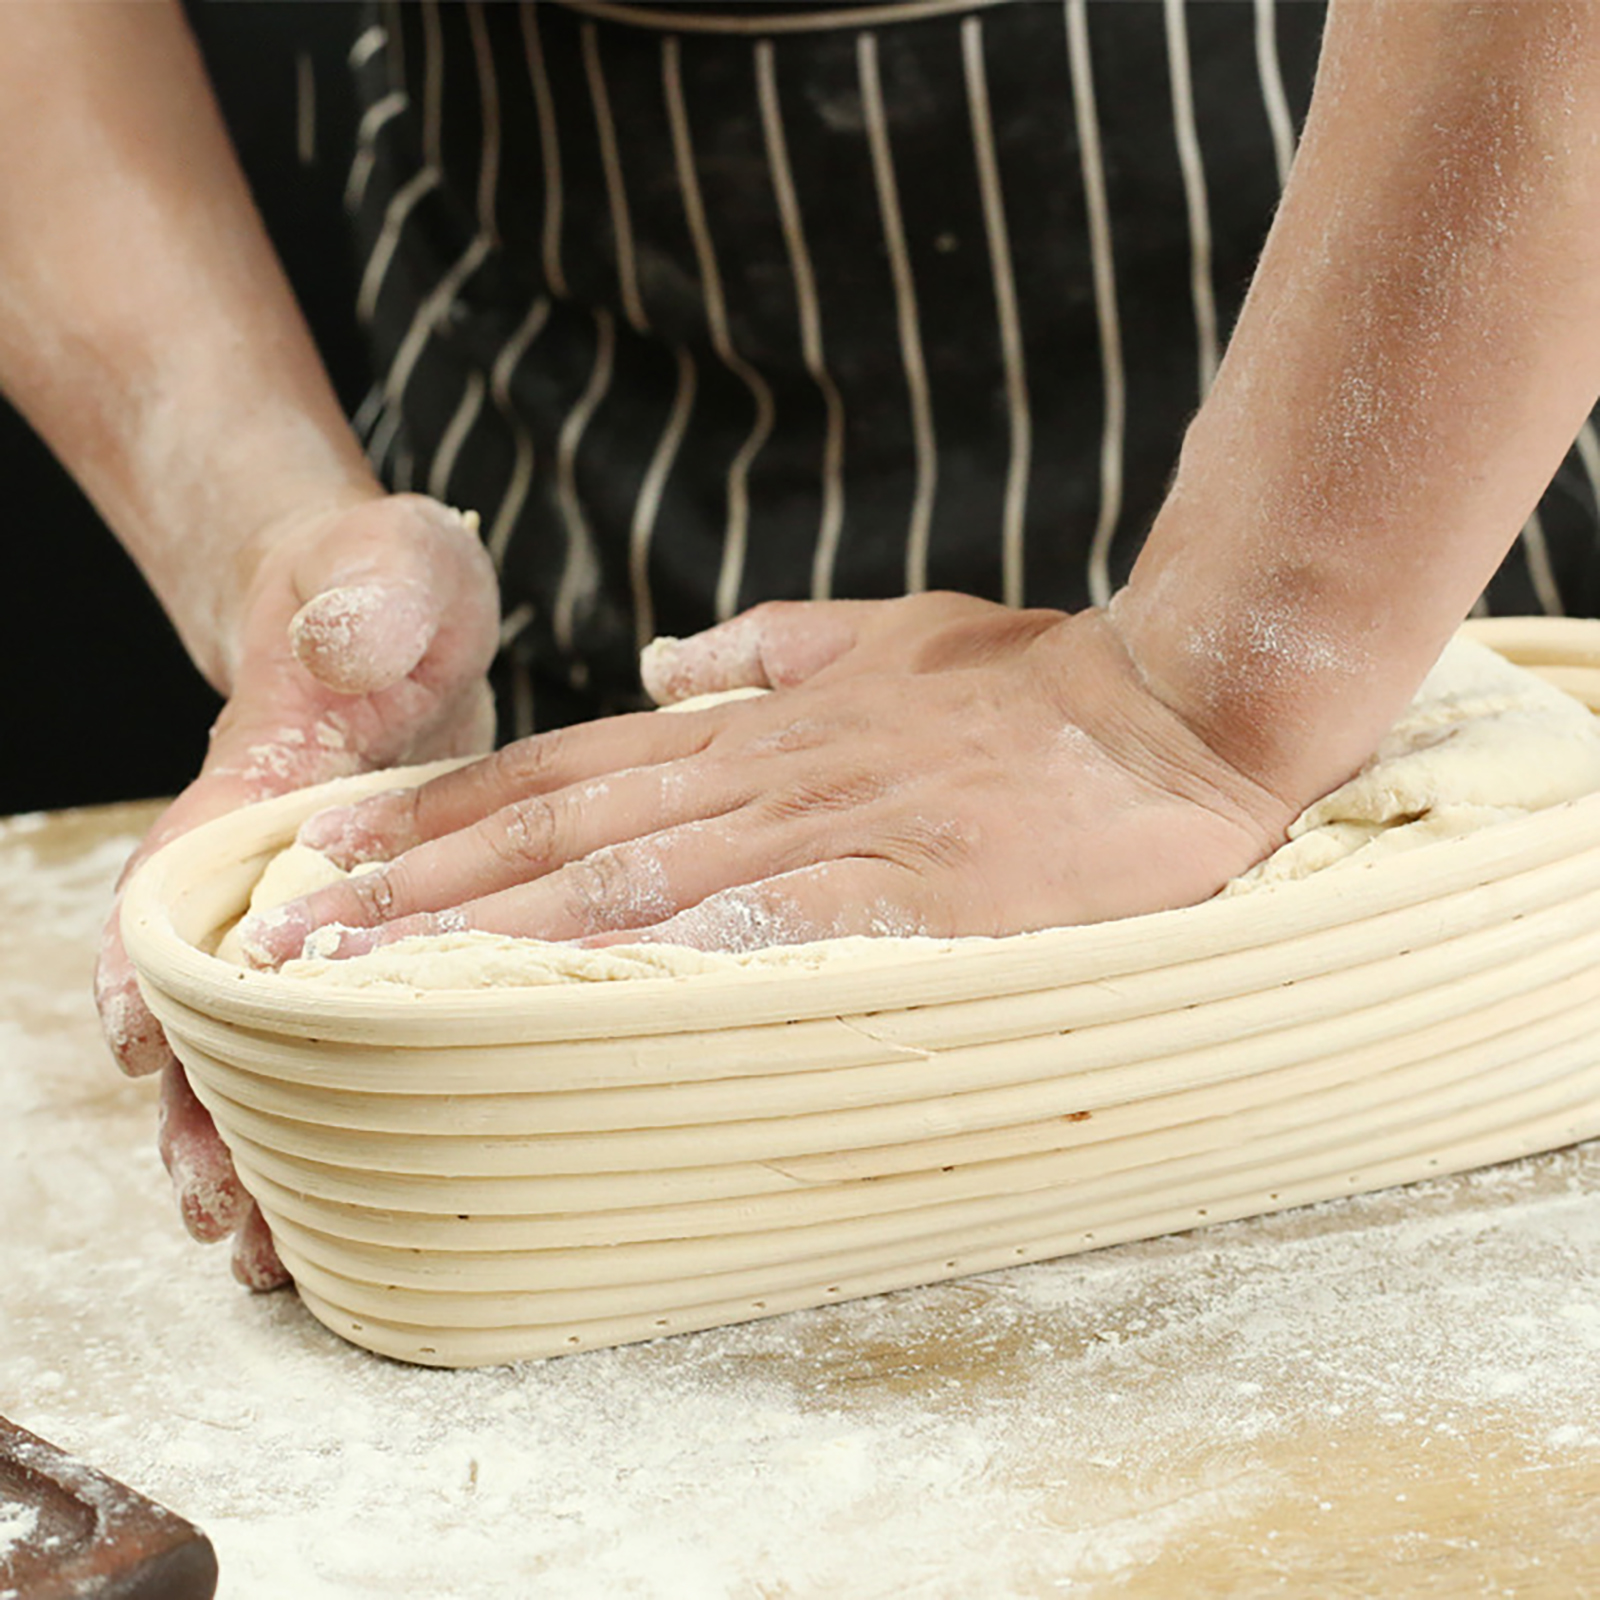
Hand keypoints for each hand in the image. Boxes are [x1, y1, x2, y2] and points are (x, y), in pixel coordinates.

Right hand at [96, 492, 499, 1285]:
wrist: (393, 613)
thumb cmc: (384, 590)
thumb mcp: (387, 569)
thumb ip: (364, 601)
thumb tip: (336, 647)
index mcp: (260, 784)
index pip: (179, 879)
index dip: (142, 961)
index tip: (133, 1046)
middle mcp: (268, 869)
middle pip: (204, 1000)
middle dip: (201, 1105)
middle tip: (221, 1208)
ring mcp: (317, 912)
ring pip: (265, 1044)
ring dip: (262, 1142)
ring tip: (273, 1255)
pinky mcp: (375, 934)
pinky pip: (345, 1035)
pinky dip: (341, 1111)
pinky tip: (358, 1190)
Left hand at [239, 594, 1299, 966]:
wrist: (1177, 703)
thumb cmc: (1037, 680)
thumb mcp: (884, 633)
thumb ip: (766, 646)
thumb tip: (665, 657)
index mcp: (756, 723)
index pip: (562, 763)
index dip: (439, 809)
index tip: (332, 851)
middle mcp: (766, 772)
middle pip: (555, 829)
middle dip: (411, 887)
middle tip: (290, 942)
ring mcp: (831, 832)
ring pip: (623, 883)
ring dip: (486, 932)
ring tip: (370, 983)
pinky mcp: (907, 895)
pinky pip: (758, 935)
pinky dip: (649, 970)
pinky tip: (560, 1010)